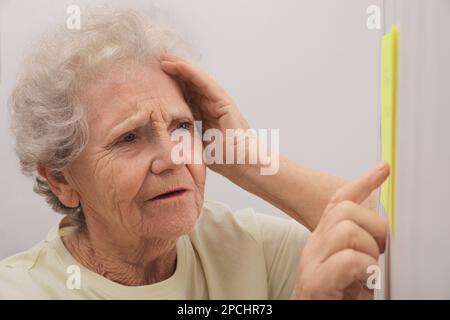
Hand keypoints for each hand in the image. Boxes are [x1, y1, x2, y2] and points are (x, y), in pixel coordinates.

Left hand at [160, 53, 254, 176]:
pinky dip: (192, 73)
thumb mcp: (196, 148)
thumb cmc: (225, 162)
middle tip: (156, 62)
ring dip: (180, 67)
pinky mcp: (225, 102)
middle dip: (173, 73)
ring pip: (197, 80)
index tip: (153, 80)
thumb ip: (184, 141)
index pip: (185, 96)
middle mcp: (212, 107)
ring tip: (164, 58)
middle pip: (190, 85)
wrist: (244, 166)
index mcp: (205, 117)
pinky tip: (179, 65)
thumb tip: (163, 141)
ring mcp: (220, 103)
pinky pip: (206, 84)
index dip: (170, 87)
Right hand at [291, 162, 388, 299]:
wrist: (310, 316)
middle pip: (344, 209)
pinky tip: (363, 281)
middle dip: (373, 224)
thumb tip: (383, 231)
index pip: (338, 202)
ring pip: (346, 228)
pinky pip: (348, 259)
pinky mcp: (316, 282)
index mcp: (323, 240)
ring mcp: (312, 263)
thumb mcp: (351, 269)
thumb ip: (360, 247)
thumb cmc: (335, 299)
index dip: (362, 183)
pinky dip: (364, 268)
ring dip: (369, 250)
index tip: (383, 169)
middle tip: (380, 251)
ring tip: (369, 271)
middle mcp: (314, 246)